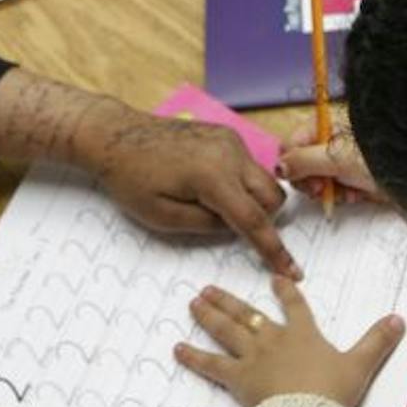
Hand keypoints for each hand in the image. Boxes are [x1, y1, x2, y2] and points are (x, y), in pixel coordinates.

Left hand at [78, 105, 293, 275]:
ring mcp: (230, 140)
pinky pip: (248, 166)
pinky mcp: (225, 135)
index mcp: (214, 176)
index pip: (255, 220)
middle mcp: (230, 153)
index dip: (274, 250)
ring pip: (264, 180)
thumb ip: (207, 227)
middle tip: (230, 229)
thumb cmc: (130, 178)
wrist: (115, 135)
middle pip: (272, 197)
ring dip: (252, 201)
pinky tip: (207, 187)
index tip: (292, 271)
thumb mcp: (162, 217)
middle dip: (263, 220)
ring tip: (211, 206)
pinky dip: (240, 183)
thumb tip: (235, 227)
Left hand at [176, 278, 405, 406]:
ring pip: (226, 330)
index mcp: (303, 334)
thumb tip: (400, 319)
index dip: (285, 291)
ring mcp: (252, 357)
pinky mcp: (237, 378)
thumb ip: (378, 341)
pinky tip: (176, 348)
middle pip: (247, 314)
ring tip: (192, 302)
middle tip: (207, 288)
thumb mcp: (361, 365)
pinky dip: (193, 357)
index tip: (275, 277)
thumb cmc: (333, 391)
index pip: (294, 305)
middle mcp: (273, 339)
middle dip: (228, 300)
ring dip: (208, 315)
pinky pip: (210, 365)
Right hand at [279, 120, 386, 204]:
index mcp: (327, 124)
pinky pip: (338, 188)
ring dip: (330, 191)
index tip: (302, 179)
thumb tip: (280, 166)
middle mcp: (333, 139)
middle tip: (323, 188)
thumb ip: (303, 161)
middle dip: (312, 180)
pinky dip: (344, 195)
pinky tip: (357, 194)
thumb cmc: (381, 158)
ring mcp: (344, 158)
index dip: (293, 164)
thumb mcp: (335, 158)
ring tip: (346, 192)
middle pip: (303, 163)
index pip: (293, 143)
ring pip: (320, 180)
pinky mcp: (356, 176)